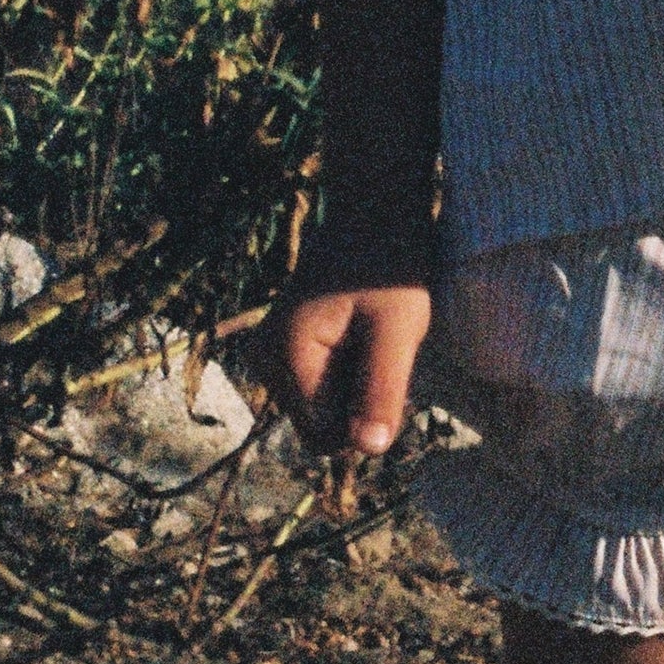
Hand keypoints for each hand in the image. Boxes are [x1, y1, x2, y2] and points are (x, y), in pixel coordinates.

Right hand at [271, 282, 431, 460]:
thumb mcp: (398, 328)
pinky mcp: (280, 350)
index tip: (387, 369)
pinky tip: (357, 336)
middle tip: (380, 349)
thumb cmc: (389, 267)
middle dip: (358, 401)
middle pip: (320, 425)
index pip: (325, 435)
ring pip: (321, 409)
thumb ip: (381, 389)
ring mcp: (268, 356)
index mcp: (285, 357)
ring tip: (369, 338)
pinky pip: (318, 388)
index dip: (365, 417)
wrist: (372, 213)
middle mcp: (264, 361)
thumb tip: (369, 450)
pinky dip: (346, 373)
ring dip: (354, 386)